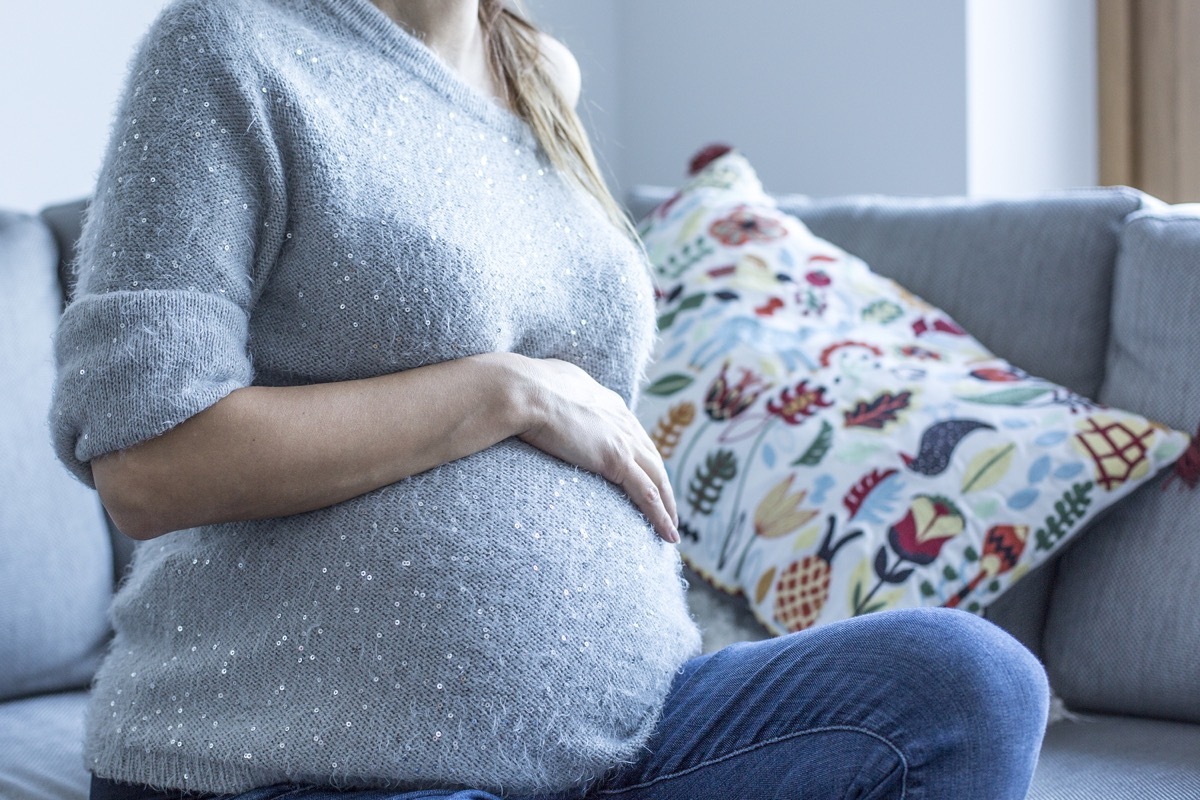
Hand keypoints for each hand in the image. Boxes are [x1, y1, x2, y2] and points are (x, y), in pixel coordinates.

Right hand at [512, 356, 679, 542]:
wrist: (522, 391)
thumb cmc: (522, 389)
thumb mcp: (549, 386)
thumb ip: (559, 396)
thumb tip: (547, 400)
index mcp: (607, 402)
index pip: (633, 433)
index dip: (642, 456)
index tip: (644, 473)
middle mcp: (622, 419)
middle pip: (652, 457)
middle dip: (662, 483)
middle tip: (668, 507)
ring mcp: (621, 440)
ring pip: (657, 478)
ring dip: (668, 505)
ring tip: (671, 528)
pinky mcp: (615, 459)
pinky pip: (647, 494)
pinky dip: (661, 515)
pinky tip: (669, 535)